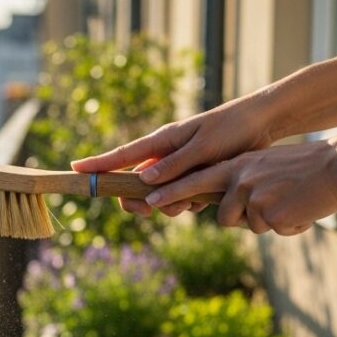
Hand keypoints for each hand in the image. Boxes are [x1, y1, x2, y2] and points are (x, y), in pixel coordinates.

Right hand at [70, 95, 277, 215]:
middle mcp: (165, 155)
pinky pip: (179, 199)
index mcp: (161, 141)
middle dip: (139, 201)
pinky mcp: (193, 178)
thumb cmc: (231, 128)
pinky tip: (205, 199)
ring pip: (158, 197)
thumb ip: (175, 165)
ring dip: (169, 207)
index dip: (97, 165)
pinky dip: (187, 204)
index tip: (74, 170)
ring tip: (191, 203)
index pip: (122, 155)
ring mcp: (178, 168)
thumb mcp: (203, 147)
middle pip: (135, 185)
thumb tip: (143, 180)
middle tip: (150, 210)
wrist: (262, 126)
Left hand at [143, 138, 336, 234]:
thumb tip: (228, 210)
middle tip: (174, 206)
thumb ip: (243, 184)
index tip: (152, 198)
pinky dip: (287, 226)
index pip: (198, 179)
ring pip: (246, 225)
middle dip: (208, 212)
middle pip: (220, 213)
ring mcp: (252, 195)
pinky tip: (300, 209)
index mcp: (238, 166)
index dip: (173, 191)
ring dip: (266, 222)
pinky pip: (271, 230)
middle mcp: (239, 178)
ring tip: (289, 203)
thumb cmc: (306, 170)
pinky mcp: (267, 212)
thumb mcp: (267, 168)